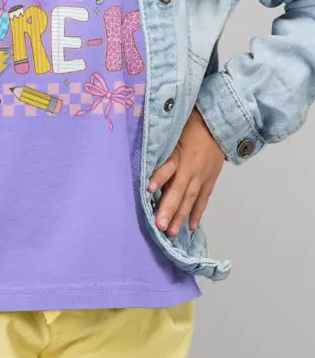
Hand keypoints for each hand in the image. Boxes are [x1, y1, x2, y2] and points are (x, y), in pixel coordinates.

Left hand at [149, 109, 225, 236]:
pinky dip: (196, 212)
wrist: (217, 125)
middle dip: (169, 208)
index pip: (167, 167)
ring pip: (190, 199)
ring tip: (172, 232)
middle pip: (178, 190)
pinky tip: (190, 226)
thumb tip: (141, 159)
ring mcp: (202, 176)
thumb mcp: (172, 132)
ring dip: (181, 216)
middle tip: (160, 225)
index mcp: (179, 153)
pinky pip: (203, 199)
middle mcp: (190, 168)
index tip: (148, 189)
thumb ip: (159, 147)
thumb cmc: (189, 126)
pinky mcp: (210, 180)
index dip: (159, 177)